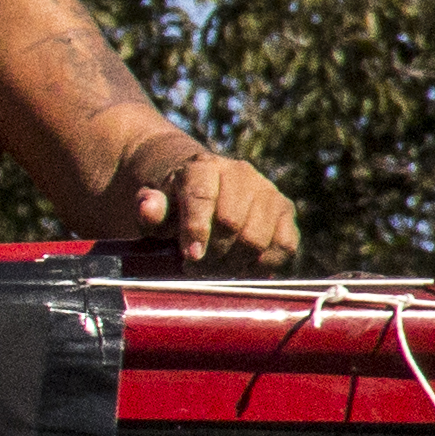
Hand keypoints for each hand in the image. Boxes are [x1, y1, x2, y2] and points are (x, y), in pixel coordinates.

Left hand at [128, 147, 298, 267]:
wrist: (201, 187)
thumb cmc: (174, 202)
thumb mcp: (155, 204)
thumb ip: (150, 209)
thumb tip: (148, 206)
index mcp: (203, 166)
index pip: (202, 197)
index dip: (196, 230)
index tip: (189, 257)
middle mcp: (240, 173)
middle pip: (232, 223)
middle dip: (212, 254)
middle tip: (196, 269)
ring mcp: (267, 190)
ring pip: (257, 239)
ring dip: (234, 263)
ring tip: (215, 268)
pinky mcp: (286, 210)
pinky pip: (284, 246)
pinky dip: (264, 265)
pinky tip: (242, 267)